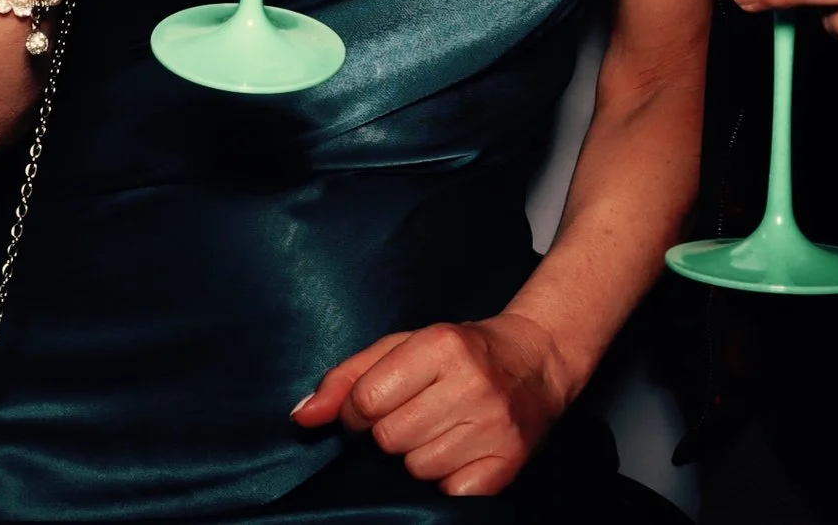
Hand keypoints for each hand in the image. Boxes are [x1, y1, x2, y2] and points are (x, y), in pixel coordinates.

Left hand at [293, 314, 568, 496]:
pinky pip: (449, 493)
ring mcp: (495, 427)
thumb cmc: (457, 353)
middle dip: (391, 431)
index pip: (366, 400)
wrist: (535, 361)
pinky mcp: (508, 463)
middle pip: (390, 438)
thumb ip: (347, 377)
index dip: (359, 410)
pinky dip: (446, 478)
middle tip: (415, 412)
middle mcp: (472, 385)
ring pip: (417, 468)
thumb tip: (302, 417)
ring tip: (440, 429)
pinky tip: (459, 450)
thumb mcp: (401, 346)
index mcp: (441, 345)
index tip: (374, 404)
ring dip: (418, 455)